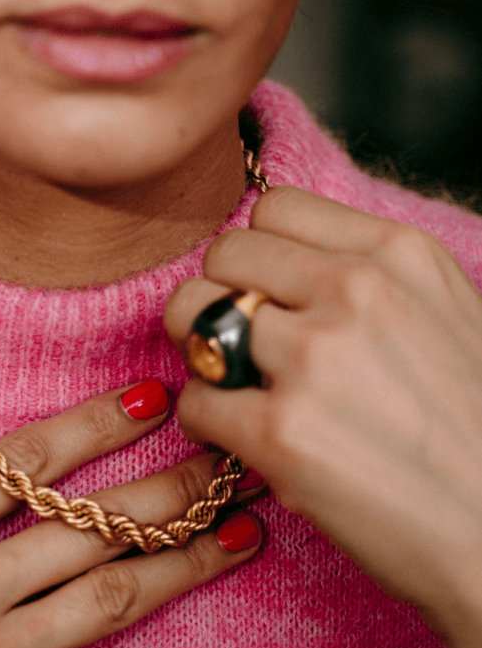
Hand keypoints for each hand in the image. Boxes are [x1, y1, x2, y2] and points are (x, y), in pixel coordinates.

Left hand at [165, 186, 481, 647]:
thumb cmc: (475, 433)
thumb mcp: (449, 315)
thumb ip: (371, 276)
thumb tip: (287, 261)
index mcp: (399, 254)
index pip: (274, 207)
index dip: (262, 254)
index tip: (273, 295)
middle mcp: (356, 290)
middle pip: (224, 253)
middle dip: (224, 298)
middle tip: (247, 347)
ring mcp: (315, 358)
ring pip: (192, 315)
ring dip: (204, 354)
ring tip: (239, 388)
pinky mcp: (281, 432)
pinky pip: (194, 400)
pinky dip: (206, 422)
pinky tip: (245, 440)